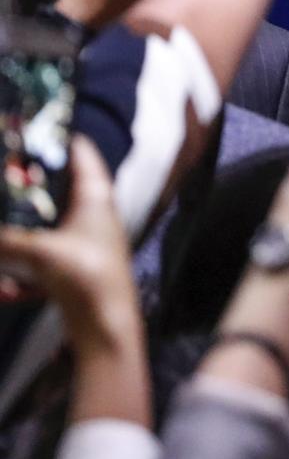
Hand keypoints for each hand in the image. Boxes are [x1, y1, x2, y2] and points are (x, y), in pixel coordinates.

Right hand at [0, 137, 134, 353]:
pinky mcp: (77, 269)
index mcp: (95, 199)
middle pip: (61, 187)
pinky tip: (10, 289)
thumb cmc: (86, 280)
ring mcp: (87, 242)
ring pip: (49, 224)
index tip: (33, 129)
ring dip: (22, 233)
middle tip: (9, 179)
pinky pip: (43, 260)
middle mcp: (95, 216)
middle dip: (31, 187)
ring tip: (9, 242)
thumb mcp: (37, 253)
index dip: (60, 138)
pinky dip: (24, 271)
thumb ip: (3, 239)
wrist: (109, 329)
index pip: (82, 154)